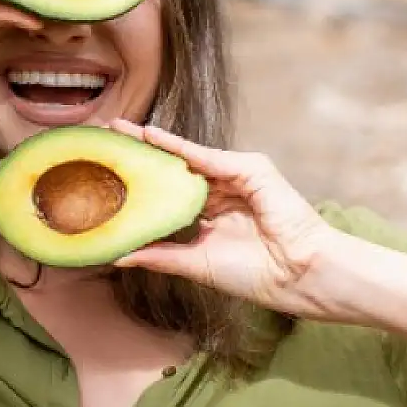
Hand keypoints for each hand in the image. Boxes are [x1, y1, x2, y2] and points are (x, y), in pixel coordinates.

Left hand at [108, 121, 337, 315]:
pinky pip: (209, 157)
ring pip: (188, 157)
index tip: (109, 169)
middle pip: (175, 167)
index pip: (169, 190)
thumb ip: (159, 256)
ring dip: (154, 143)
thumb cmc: (256, 274)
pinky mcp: (251, 169)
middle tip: (108, 134)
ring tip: (120, 130)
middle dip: (142, 152)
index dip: (141, 179)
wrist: (297, 275)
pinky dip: (180, 147)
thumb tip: (117, 256)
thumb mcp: (195, 263)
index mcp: (211, 212)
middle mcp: (222, 190)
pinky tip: (152, 136)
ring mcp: (237, 177)